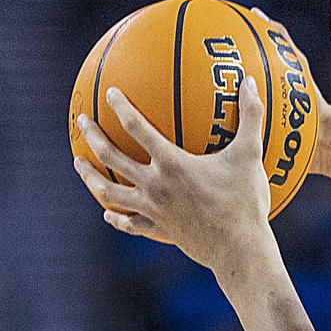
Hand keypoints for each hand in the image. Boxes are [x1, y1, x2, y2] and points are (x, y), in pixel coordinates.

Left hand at [74, 75, 276, 273]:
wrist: (239, 250)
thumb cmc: (245, 201)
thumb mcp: (250, 154)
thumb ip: (251, 115)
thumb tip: (251, 81)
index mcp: (172, 164)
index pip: (138, 128)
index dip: (121, 108)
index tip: (110, 93)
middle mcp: (154, 186)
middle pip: (111, 158)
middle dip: (93, 136)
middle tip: (81, 121)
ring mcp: (152, 211)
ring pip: (109, 192)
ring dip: (90, 176)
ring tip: (79, 163)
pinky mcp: (157, 230)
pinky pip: (129, 223)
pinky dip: (115, 216)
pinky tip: (107, 212)